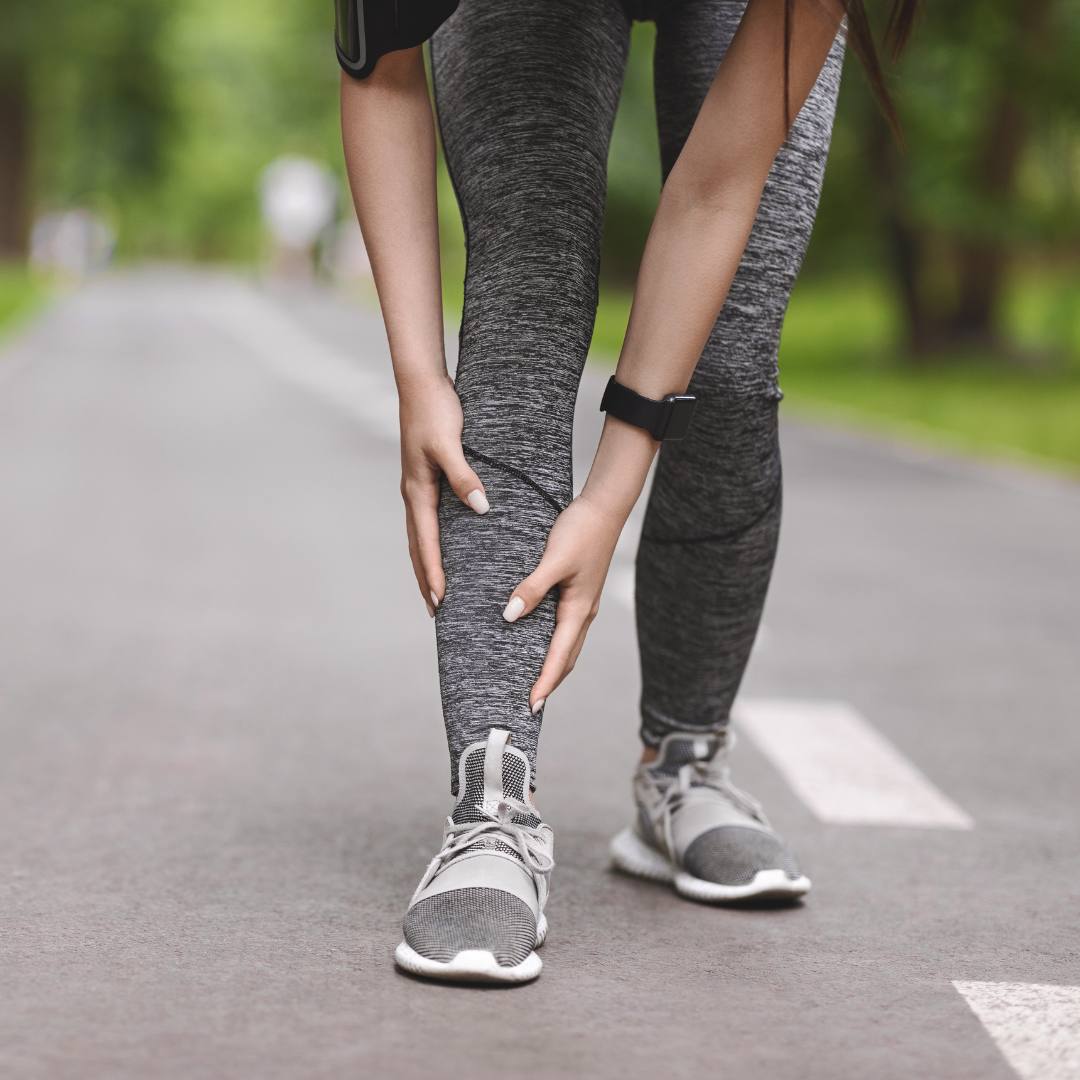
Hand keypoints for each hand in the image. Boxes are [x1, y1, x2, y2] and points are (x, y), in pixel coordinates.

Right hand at [399, 373, 487, 615]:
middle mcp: (414, 493)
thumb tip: (480, 508)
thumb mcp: (450, 445)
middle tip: (435, 610)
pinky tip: (443, 547)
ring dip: (426, 564)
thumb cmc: (435, 412)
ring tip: (434, 589)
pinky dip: (432, 541)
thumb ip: (464, 477)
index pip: (427, 542)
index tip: (440, 600)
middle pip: (418, 547)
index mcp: (418, 490)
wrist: (421, 384)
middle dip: (425, 579)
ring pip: (420, 536)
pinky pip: (428, 520)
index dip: (433, 572)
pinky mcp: (425, 478)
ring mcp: (417, 487)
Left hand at [502, 493, 626, 710]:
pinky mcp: (578, 592)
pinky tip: (535, 641)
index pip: (559, 657)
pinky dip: (552, 644)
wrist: (603, 508)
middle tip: (529, 706)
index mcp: (579, 610)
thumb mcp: (554, 560)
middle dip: (549, 683)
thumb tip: (510, 616)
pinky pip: (564, 628)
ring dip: (551, 666)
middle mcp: (583, 612)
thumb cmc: (581, 532)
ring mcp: (582, 603)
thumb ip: (532, 588)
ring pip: (566, 644)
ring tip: (532, 682)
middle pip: (565, 658)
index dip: (545, 683)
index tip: (531, 706)